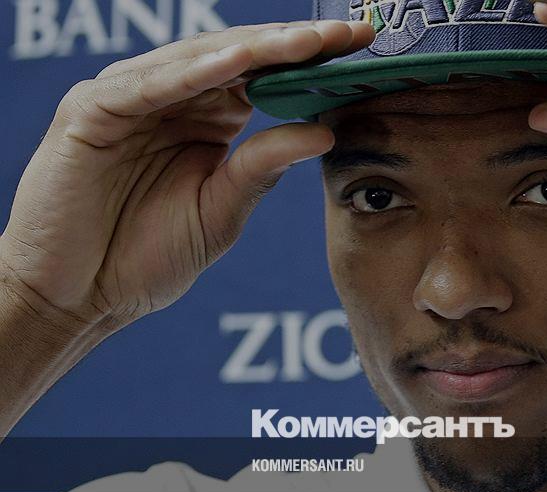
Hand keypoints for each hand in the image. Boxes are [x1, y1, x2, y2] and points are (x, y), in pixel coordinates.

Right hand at [0, 21, 373, 332]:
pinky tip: (238, 63)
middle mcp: (171, 98)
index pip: (264, 76)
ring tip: (308, 41)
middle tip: (351, 34)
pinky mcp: (90, 112)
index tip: (364, 52)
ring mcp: (129, 100)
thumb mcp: (222, 210)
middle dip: (297, 44)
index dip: (311, 63)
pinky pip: (146, 85)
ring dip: (256, 48)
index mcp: (206, 117)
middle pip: (239, 56)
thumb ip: (264, 168)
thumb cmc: (144, 256)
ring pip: (198, 59)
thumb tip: (325, 131)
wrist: (77, 297)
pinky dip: (191, 73)